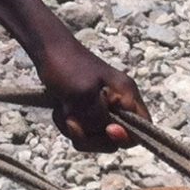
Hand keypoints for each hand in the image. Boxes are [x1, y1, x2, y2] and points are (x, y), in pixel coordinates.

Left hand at [31, 30, 144, 152]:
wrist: (47, 51)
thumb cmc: (67, 66)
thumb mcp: (83, 93)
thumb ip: (98, 117)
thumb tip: (108, 132)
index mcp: (126, 93)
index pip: (143, 128)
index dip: (126, 136)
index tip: (106, 130)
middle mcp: (119, 103)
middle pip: (114, 139)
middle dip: (91, 136)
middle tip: (73, 121)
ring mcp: (102, 108)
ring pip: (95, 136)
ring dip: (77, 130)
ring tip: (64, 110)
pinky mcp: (88, 110)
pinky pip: (83, 131)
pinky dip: (69, 125)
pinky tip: (60, 109)